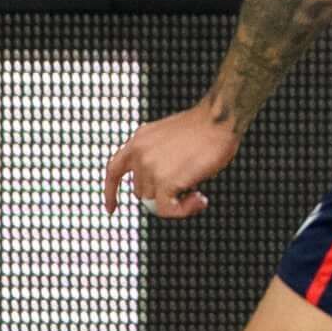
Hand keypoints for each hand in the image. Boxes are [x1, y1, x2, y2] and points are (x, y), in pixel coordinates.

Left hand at [103, 104, 241, 217]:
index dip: (111, 192)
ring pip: (155, 200)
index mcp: (138, 141)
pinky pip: (167, 209)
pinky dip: (184, 210)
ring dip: (177, 201)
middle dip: (162, 193)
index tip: (111, 208)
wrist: (219, 120)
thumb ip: (158, 157)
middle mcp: (139, 153)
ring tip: (198, 191)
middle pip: (141, 190)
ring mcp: (150, 167)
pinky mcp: (165, 180)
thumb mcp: (170, 137)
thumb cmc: (206, 128)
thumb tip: (164, 184)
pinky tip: (200, 200)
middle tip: (187, 190)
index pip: (114, 170)